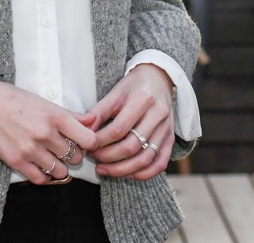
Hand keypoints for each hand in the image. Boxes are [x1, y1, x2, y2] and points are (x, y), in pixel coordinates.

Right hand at [0, 80, 100, 183]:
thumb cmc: (13, 99)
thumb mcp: (44, 102)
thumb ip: (70, 114)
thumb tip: (93, 121)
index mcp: (55, 116)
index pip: (88, 139)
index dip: (90, 143)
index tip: (85, 143)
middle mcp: (45, 134)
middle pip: (76, 157)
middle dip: (73, 155)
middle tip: (65, 149)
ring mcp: (31, 149)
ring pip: (61, 171)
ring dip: (60, 167)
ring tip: (52, 158)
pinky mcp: (17, 161)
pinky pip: (41, 179)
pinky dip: (44, 175)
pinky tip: (40, 166)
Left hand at [86, 64, 174, 180]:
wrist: (159, 80)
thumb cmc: (134, 86)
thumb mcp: (115, 92)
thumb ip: (99, 111)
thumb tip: (83, 131)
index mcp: (143, 99)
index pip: (119, 129)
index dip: (100, 141)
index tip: (87, 145)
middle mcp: (158, 115)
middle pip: (132, 146)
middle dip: (109, 157)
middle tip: (94, 158)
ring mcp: (166, 129)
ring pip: (145, 159)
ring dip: (122, 170)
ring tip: (104, 169)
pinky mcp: (170, 139)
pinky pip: (159, 164)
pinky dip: (142, 174)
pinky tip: (126, 174)